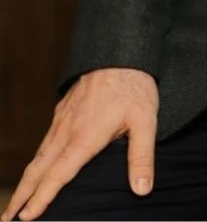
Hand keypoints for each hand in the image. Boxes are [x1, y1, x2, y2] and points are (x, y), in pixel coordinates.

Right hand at [1, 67, 158, 221]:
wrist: (120, 50)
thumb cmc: (134, 85)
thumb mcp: (145, 121)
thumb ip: (141, 156)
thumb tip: (142, 188)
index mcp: (84, 137)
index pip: (57, 175)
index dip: (41, 198)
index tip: (26, 218)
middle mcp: (67, 130)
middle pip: (38, 169)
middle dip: (21, 195)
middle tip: (7, 218)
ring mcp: (62, 119)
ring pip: (39, 155)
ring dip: (26, 180)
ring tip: (17, 201)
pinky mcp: (63, 110)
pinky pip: (45, 141)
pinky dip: (36, 160)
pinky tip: (37, 167)